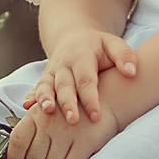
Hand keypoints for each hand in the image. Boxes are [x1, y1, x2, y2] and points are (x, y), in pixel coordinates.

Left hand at [2, 101, 119, 158]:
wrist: (106, 100)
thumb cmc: (71, 108)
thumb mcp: (47, 109)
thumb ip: (30, 125)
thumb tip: (12, 150)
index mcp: (36, 113)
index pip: (17, 140)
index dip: (13, 157)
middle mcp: (49, 123)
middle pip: (33, 158)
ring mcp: (67, 133)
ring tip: (60, 152)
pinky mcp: (84, 142)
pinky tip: (72, 155)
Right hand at [19, 29, 137, 128]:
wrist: (74, 38)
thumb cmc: (98, 47)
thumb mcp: (113, 43)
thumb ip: (124, 55)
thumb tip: (132, 72)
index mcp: (81, 56)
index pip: (86, 80)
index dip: (90, 98)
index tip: (97, 116)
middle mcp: (64, 64)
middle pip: (64, 85)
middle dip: (68, 103)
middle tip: (73, 120)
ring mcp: (52, 71)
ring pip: (46, 86)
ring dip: (45, 99)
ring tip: (47, 111)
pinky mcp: (45, 78)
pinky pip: (36, 88)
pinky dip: (31, 97)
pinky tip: (26, 106)